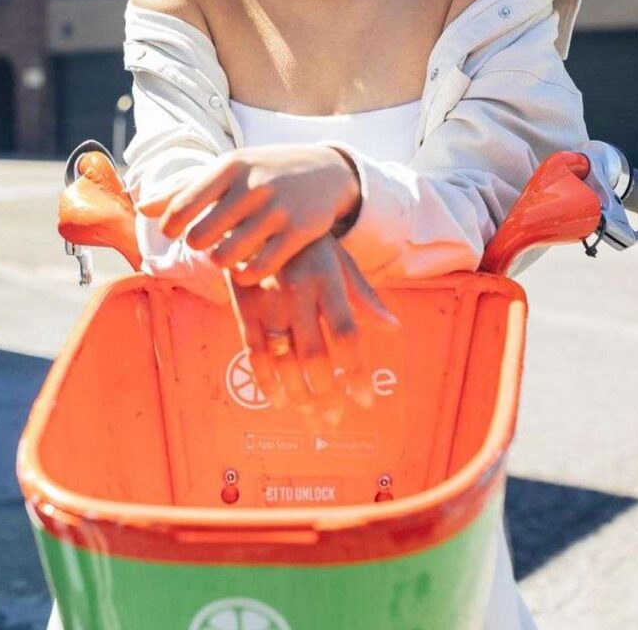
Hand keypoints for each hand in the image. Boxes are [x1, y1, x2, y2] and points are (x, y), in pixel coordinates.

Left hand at [136, 145, 360, 284]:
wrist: (326, 170)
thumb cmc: (263, 171)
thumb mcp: (227, 171)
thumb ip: (183, 189)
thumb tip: (142, 208)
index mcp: (229, 167)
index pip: (183, 205)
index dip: (171, 226)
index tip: (175, 233)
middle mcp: (252, 186)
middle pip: (200, 237)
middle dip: (198, 246)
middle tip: (207, 243)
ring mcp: (277, 209)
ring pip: (227, 256)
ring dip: (220, 262)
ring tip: (226, 255)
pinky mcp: (298, 232)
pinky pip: (259, 268)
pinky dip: (246, 275)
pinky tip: (247, 268)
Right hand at [225, 233, 399, 427]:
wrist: (259, 217)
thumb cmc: (309, 244)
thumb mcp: (340, 261)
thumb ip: (364, 296)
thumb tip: (394, 328)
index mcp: (327, 280)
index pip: (346, 333)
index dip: (356, 371)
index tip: (366, 401)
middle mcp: (297, 292)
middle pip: (313, 353)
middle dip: (326, 394)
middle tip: (335, 422)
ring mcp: (267, 300)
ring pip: (282, 358)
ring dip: (297, 394)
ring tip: (311, 418)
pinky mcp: (243, 306)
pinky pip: (253, 350)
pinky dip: (265, 379)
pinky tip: (278, 400)